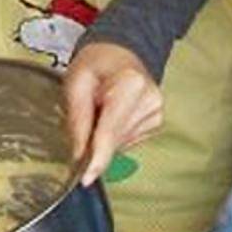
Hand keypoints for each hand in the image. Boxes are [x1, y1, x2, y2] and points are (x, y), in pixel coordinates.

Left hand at [65, 42, 162, 186]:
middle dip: (94, 140)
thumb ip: (77, 119)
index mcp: (131, 85)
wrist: (119, 52)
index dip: (97, 159)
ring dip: (104, 137)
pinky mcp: (156, 122)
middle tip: (86, 114)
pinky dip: (114, 135)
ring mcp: (156, 112)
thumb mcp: (75, 81)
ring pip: (120, 145)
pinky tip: (112, 116)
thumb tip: (78, 154)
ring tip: (101, 109)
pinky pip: (127, 142)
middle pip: (114, 141)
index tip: (86, 178)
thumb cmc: (97, 62)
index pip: (111, 132)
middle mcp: (150, 100)